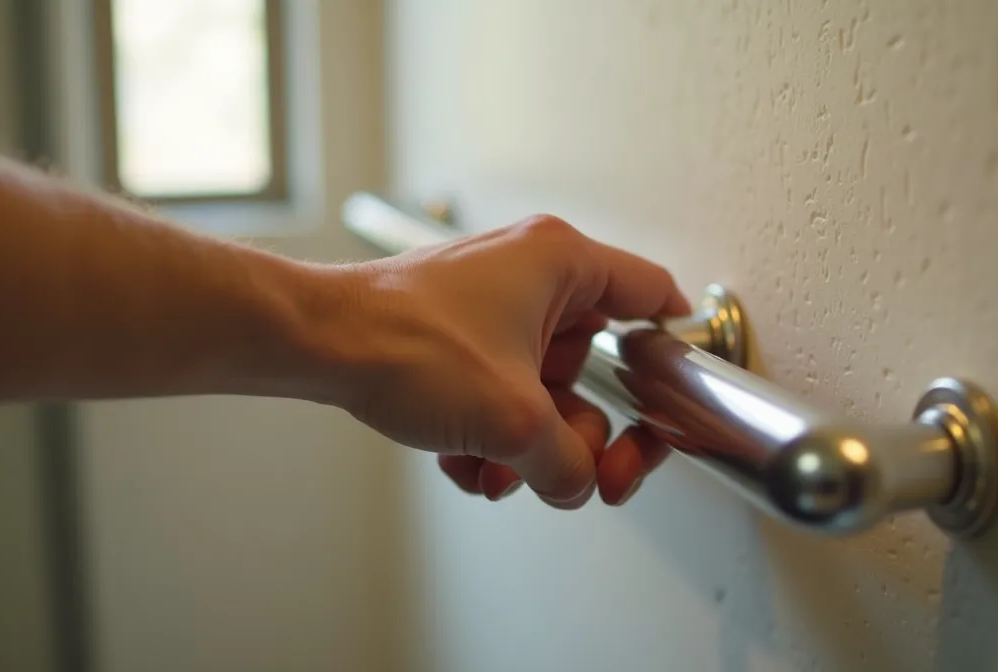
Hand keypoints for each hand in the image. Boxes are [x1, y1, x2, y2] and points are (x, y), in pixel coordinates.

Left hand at [327, 215, 686, 507]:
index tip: (681, 394)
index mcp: (560, 263)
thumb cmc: (403, 341)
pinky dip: (486, 437)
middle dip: (578, 438)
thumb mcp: (512, 420)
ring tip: (495, 468)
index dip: (672, 351)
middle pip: (594, 371)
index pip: (650, 295)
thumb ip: (568, 465)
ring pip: (540, 396)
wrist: (316, 345)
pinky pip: (497, 398)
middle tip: (582, 476)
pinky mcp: (456, 338)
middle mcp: (528, 276)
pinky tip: (461, 460)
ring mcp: (490, 309)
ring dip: (523, 448)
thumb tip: (579, 482)